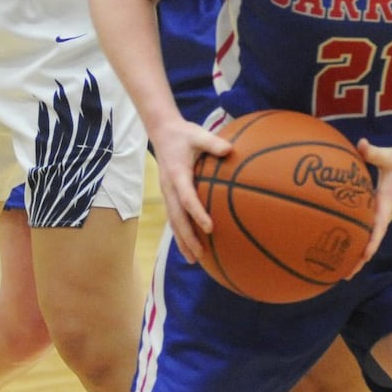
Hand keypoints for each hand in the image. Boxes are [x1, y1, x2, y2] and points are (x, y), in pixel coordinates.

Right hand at [151, 119, 231, 263]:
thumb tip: (230, 150)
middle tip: (201, 255)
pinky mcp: (168, 195)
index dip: (197, 213)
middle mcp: (169, 188)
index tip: (210, 228)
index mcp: (177, 174)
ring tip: (193, 260)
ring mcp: (167, 193)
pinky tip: (189, 245)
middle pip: (177, 218)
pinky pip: (174, 217)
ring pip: (173, 222)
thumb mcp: (197, 134)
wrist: (162, 131)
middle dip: (187, 237)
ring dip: (182, 241)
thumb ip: (212, 142)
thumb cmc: (183, 134)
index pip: (187, 198)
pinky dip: (180, 233)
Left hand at [350, 138, 391, 274]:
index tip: (362, 257)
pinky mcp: (382, 213)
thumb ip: (373, 152)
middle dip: (358, 259)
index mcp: (385, 204)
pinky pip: (369, 232)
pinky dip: (360, 242)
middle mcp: (384, 214)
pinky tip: (347, 246)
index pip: (377, 228)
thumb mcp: (389, 156)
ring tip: (342, 271)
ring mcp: (384, 216)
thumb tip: (360, 144)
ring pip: (370, 240)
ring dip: (358, 255)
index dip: (370, 243)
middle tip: (342, 275)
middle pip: (371, 242)